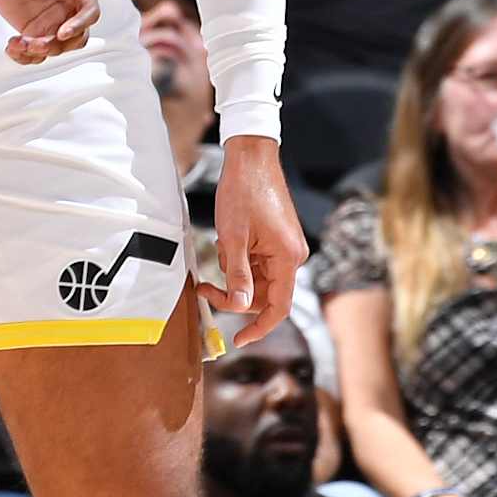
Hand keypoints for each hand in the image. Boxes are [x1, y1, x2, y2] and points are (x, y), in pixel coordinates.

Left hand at [0, 0, 97, 63]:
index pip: (90, 11)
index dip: (79, 24)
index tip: (62, 32)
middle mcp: (69, 6)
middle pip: (77, 37)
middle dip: (59, 45)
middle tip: (35, 43)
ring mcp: (52, 20)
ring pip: (56, 48)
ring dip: (39, 52)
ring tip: (18, 44)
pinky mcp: (33, 28)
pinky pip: (35, 50)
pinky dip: (25, 55)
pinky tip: (11, 47)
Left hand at [198, 138, 306, 345]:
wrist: (250, 157)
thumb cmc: (243, 192)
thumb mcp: (233, 238)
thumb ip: (238, 276)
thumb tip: (241, 308)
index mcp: (287, 258)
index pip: (279, 307)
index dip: (259, 328)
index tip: (239, 339)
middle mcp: (292, 256)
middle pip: (264, 294)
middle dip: (235, 294)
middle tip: (205, 288)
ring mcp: (284, 247)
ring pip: (257, 279)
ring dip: (234, 274)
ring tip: (217, 248)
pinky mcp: (276, 240)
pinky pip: (256, 263)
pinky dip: (238, 260)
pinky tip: (225, 241)